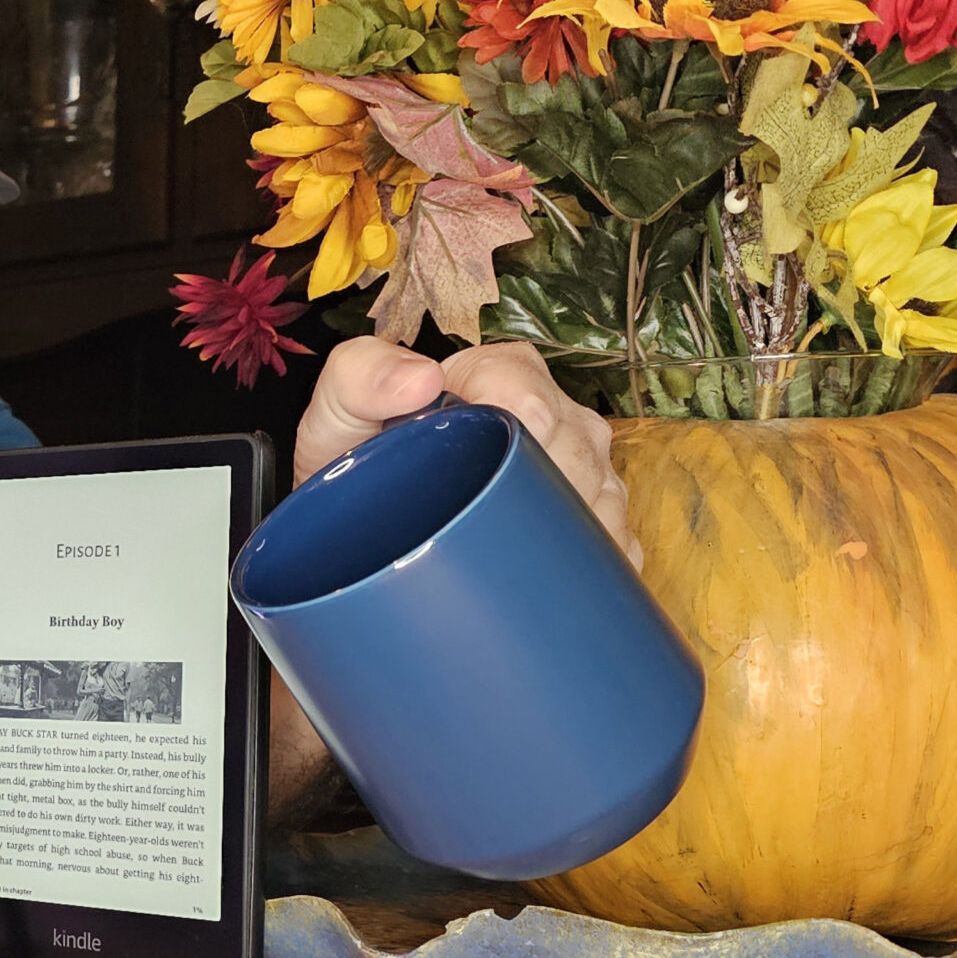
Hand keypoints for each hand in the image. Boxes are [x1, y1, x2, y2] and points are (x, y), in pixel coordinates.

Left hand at [293, 336, 638, 564]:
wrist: (360, 517)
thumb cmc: (358, 455)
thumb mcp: (338, 408)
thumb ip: (360, 375)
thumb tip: (419, 378)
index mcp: (499, 373)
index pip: (527, 389)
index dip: (512, 425)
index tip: (478, 463)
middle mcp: (553, 413)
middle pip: (575, 449)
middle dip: (534, 490)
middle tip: (479, 528)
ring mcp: (583, 466)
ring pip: (604, 498)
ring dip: (567, 535)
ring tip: (508, 560)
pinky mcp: (596, 516)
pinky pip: (617, 543)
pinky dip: (594, 569)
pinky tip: (552, 584)